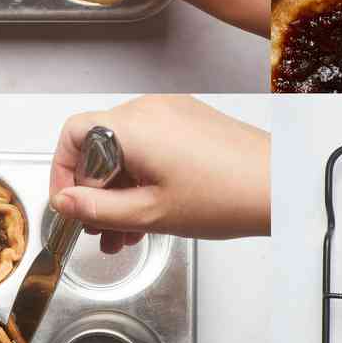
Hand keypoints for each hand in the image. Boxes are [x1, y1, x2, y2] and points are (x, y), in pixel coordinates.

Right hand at [49, 96, 268, 251]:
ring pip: (126, 149)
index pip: (72, 134)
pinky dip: (142, 176)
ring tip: (125, 232)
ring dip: (119, 190)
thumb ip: (98, 208)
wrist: (279, 185)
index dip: (61, 171)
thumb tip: (64, 201)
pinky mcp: (190, 122)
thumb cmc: (226, 196)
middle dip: (94, 190)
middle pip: (98, 144)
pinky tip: (149, 213)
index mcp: (133, 126)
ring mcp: (172, 113)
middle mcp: (149, 110)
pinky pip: (150, 146)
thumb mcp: (149, 214)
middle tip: (98, 227)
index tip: (69, 203)